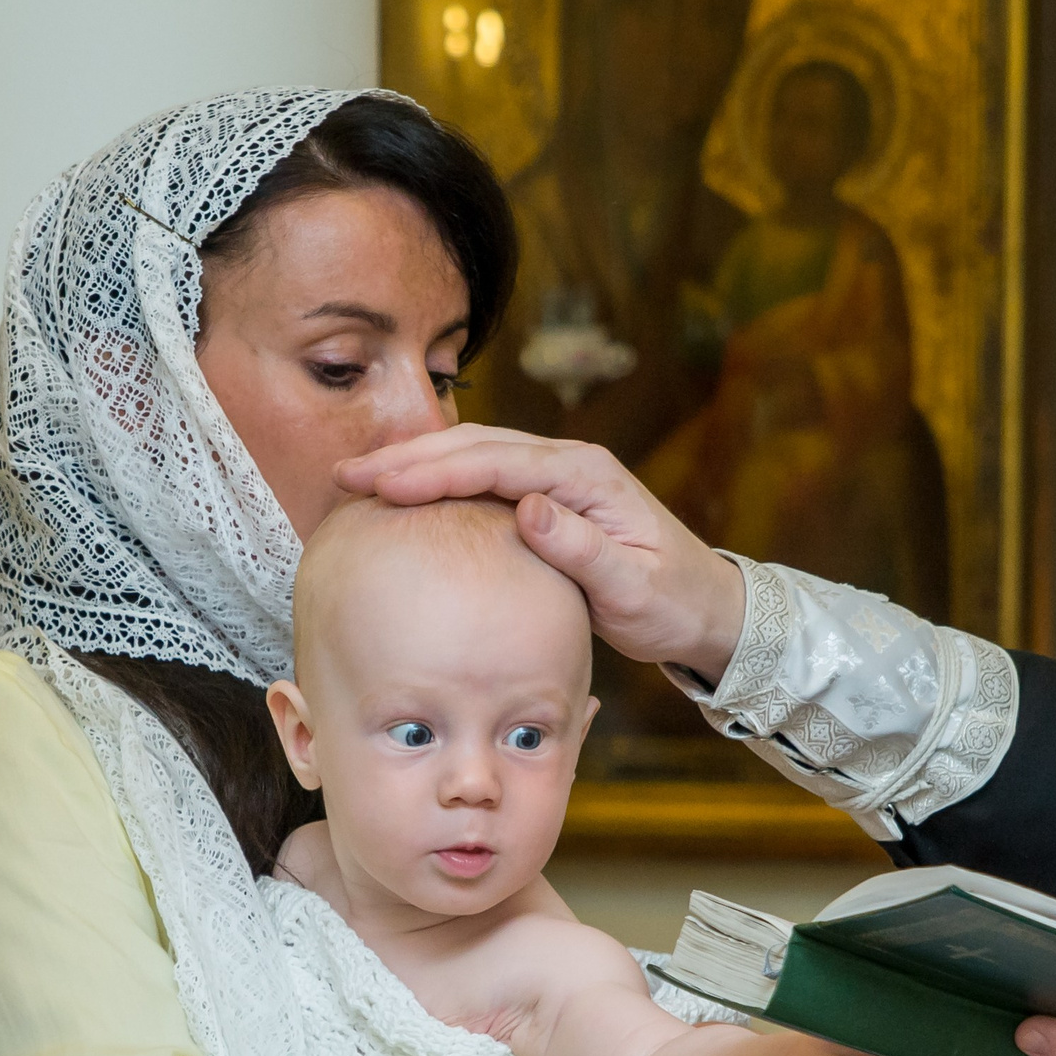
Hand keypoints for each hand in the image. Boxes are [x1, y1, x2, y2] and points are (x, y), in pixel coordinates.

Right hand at [335, 424, 747, 680]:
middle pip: (478, 447)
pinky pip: (486, 481)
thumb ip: (583, 550)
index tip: (382, 485)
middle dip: (410, 459)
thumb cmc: (673, 602)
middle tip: (348, 476)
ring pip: (477, 457)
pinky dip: (442, 483)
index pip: (498, 464)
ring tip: (361, 481)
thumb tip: (528, 508)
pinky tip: (406, 498)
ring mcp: (560, 479)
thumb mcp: (633, 587)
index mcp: (588, 477)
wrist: (707, 608)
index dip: (436, 471)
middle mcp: (572, 465)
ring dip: (419, 466)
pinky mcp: (552, 500)